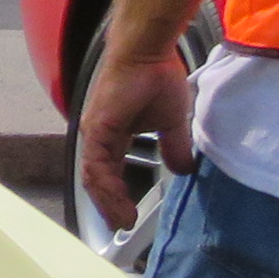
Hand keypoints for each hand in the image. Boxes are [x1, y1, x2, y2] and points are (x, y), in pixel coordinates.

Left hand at [77, 38, 193, 234]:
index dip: (116, 196)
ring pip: (95, 177)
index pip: (109, 174)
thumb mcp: (170, 121)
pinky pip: (97, 164)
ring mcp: (95, 133)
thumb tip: (184, 169)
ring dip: (108, 202)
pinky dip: (107, 186)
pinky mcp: (98, 128)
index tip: (128, 217)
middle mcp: (99, 137)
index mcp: (112, 136)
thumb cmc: (156, 76)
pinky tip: (117, 201)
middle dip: (110, 206)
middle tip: (122, 226)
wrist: (148, 51)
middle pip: (97, 181)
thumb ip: (173, 147)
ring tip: (122, 221)